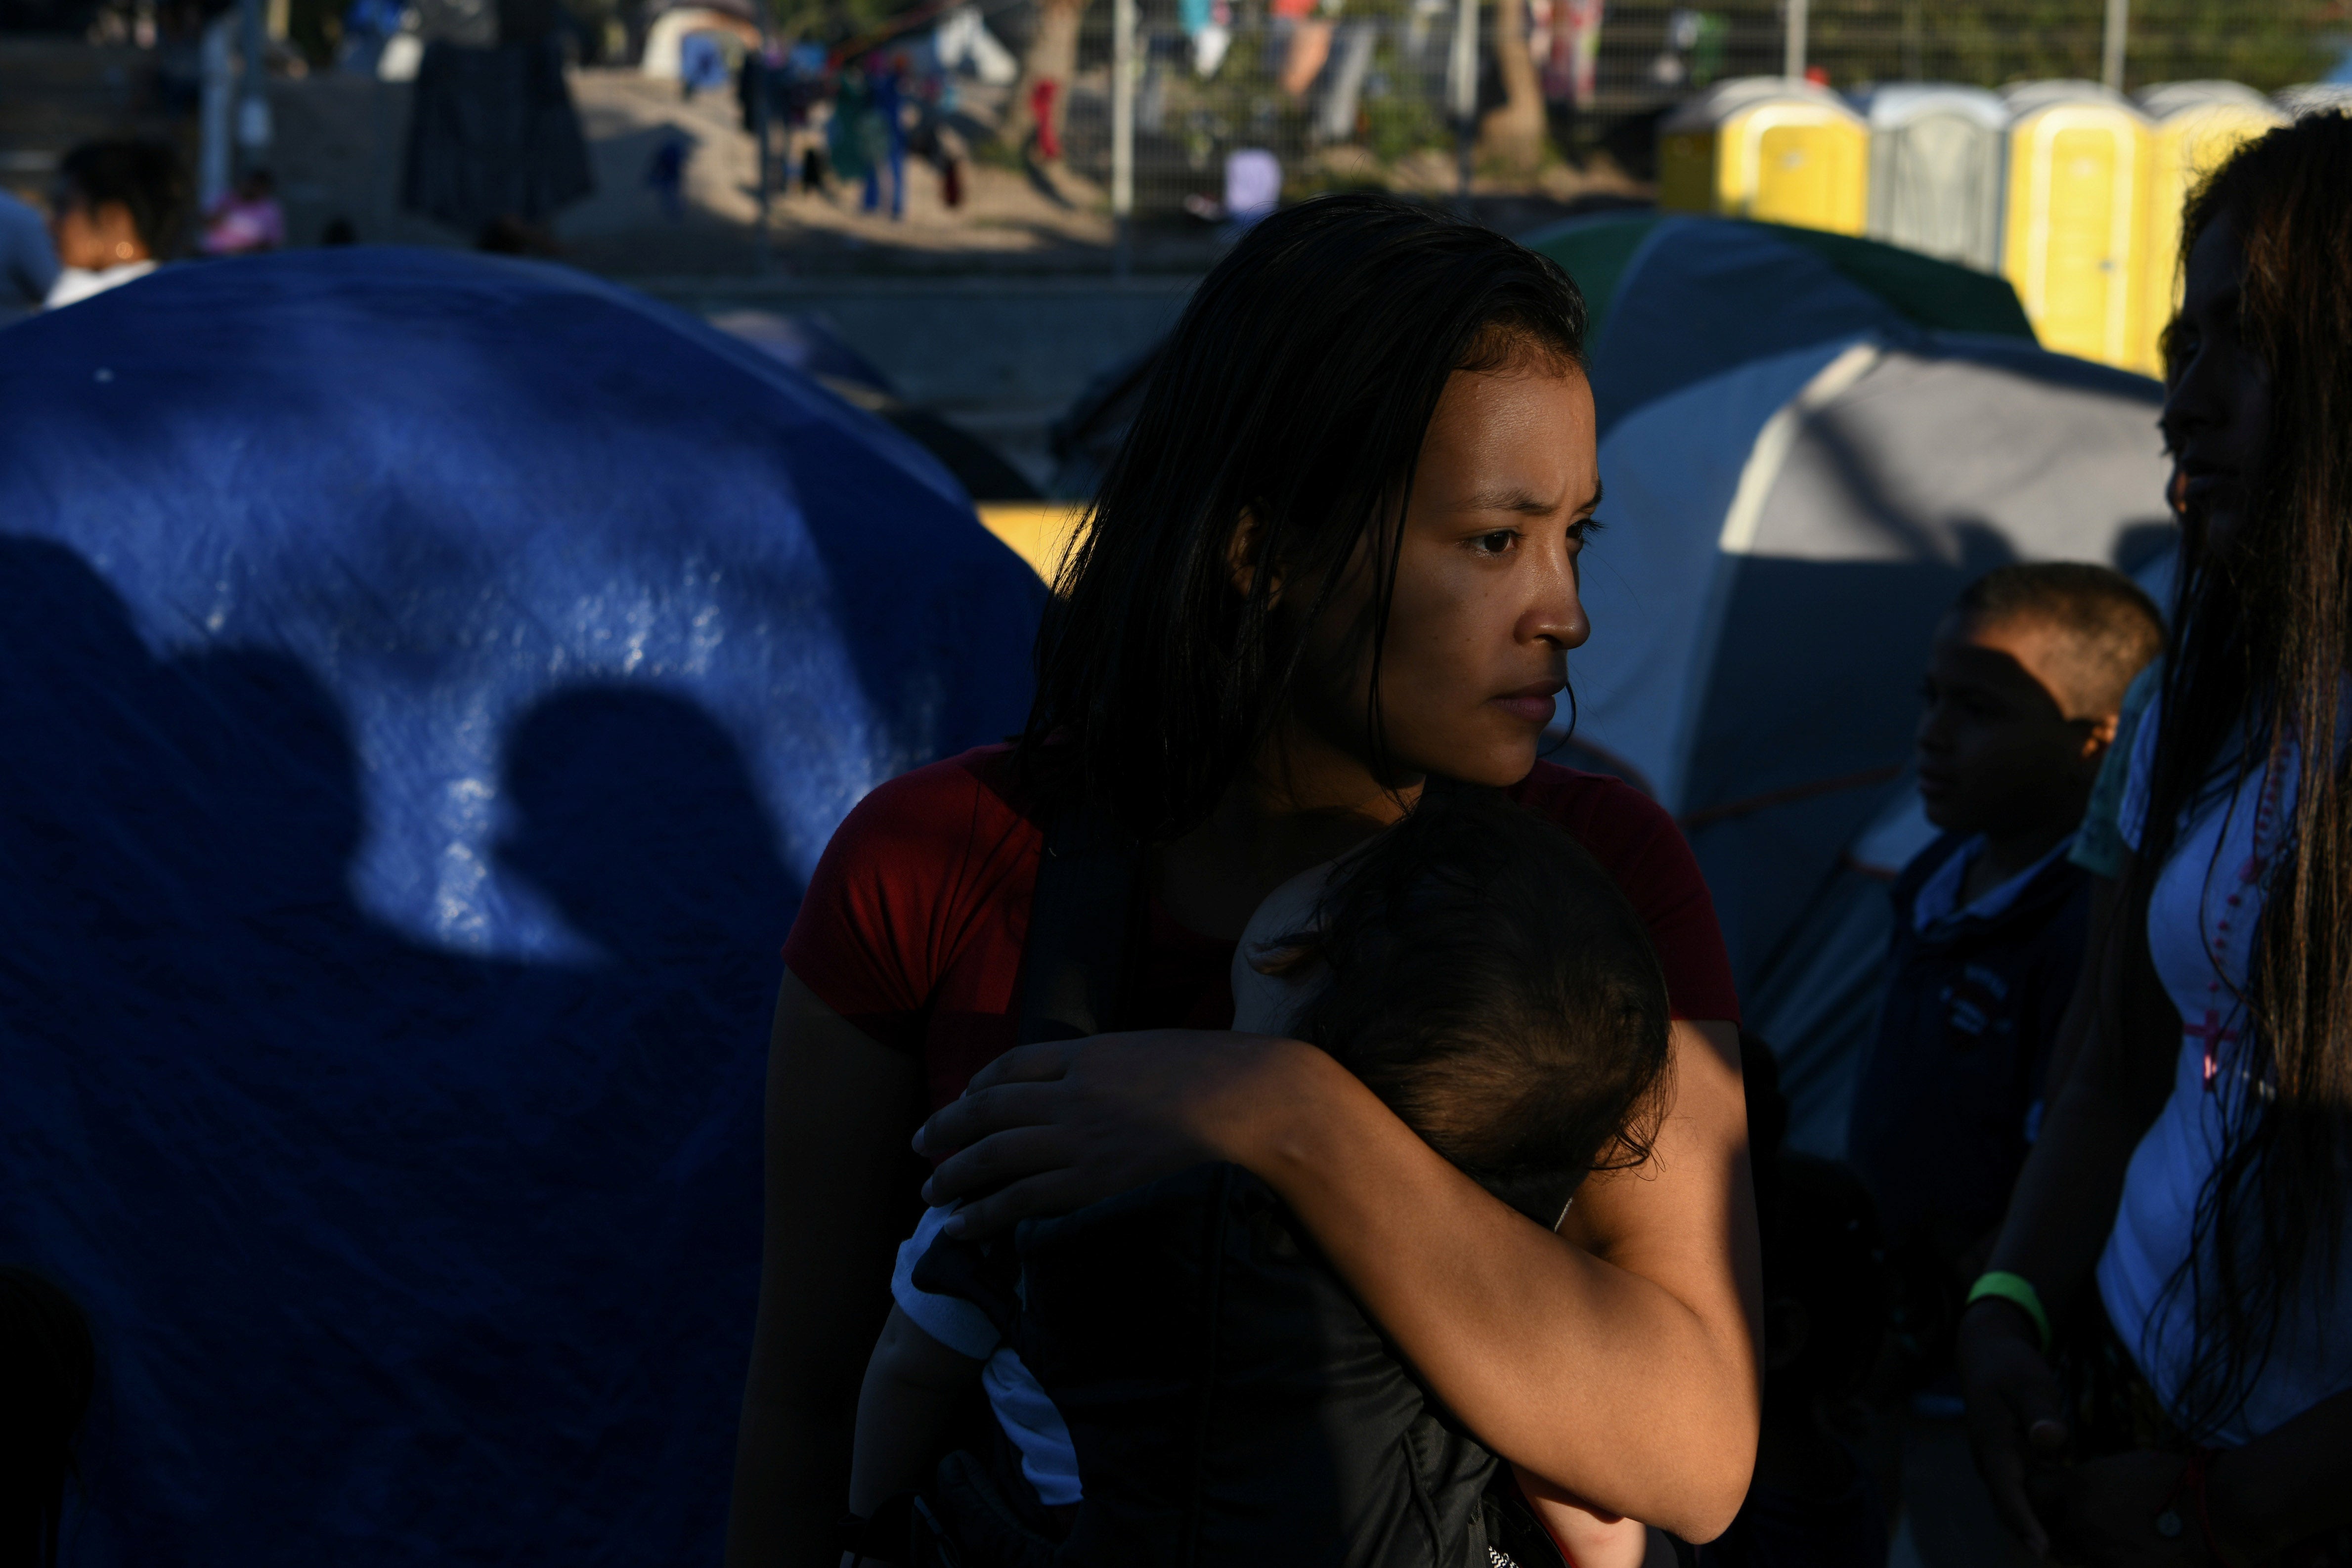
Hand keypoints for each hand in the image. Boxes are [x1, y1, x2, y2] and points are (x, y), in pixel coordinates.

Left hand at [913, 1030, 1314, 1236]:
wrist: (1254, 1101)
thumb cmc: (1227, 1073)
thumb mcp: (1162, 1051)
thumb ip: (1124, 1066)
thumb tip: (1115, 1082)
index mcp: (1092, 1052)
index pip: (1016, 1062)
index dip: (982, 1082)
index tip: (964, 1096)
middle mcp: (1073, 1092)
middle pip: (989, 1108)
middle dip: (947, 1127)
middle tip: (921, 1143)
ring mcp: (1079, 1138)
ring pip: (992, 1156)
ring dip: (953, 1174)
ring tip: (929, 1191)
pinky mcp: (1091, 1182)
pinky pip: (1019, 1199)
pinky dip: (983, 1212)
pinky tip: (962, 1225)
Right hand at [1958, 1298, 2070, 1555]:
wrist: (1987, 1354)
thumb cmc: (2009, 1366)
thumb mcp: (2029, 1382)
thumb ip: (2041, 1412)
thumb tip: (2051, 1440)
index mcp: (1992, 1444)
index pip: (2006, 1491)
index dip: (2023, 1522)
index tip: (2042, 1549)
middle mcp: (1992, 1461)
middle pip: (2011, 1506)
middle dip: (2033, 1533)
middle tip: (2066, 1554)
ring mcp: (2001, 1462)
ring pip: (2019, 1502)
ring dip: (2040, 1523)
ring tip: (2074, 1545)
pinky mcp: (2013, 1461)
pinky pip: (2027, 1491)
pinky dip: (2045, 1507)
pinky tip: (2072, 1517)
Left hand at [2042, 1451, 2209, 1567]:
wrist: (2204, 1506)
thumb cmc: (2162, 1476)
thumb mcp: (2113, 1465)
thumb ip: (2084, 1479)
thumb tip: (2067, 1488)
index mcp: (2077, 1484)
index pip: (2031, 1492)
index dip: (2036, 1494)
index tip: (2044, 1495)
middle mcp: (2080, 1518)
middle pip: (2044, 1527)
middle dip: (2051, 1522)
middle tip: (2063, 1518)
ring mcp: (2099, 1548)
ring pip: (2067, 1551)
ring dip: (2072, 1543)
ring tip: (2092, 1533)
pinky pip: (2093, 1566)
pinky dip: (2096, 1558)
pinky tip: (2113, 1547)